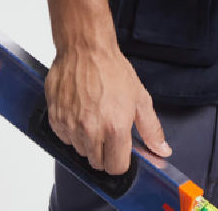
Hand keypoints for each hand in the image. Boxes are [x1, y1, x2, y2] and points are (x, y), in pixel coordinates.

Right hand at [45, 43, 170, 175]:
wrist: (84, 48)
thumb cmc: (112, 69)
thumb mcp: (140, 97)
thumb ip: (151, 128)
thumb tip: (162, 150)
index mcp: (115, 128)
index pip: (116, 168)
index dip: (121, 160)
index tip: (121, 150)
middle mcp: (91, 131)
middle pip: (97, 163)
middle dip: (104, 151)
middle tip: (107, 128)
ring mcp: (71, 127)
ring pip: (80, 151)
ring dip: (87, 141)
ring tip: (93, 115)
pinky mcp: (55, 120)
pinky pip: (64, 139)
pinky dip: (72, 131)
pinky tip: (79, 111)